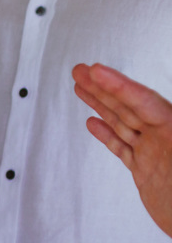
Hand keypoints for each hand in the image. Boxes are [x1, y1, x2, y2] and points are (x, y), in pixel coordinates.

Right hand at [72, 63, 171, 237]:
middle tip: (80, 71)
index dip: (120, 86)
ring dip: (100, 104)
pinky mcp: (146, 171)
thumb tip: (139, 126)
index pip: (146, 103)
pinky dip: (107, 134)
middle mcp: (165, 139)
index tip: (97, 71)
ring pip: (123, 123)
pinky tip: (92, 123)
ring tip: (79, 86)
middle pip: (130, 107)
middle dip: (104, 87)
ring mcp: (154, 154)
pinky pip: (122, 147)